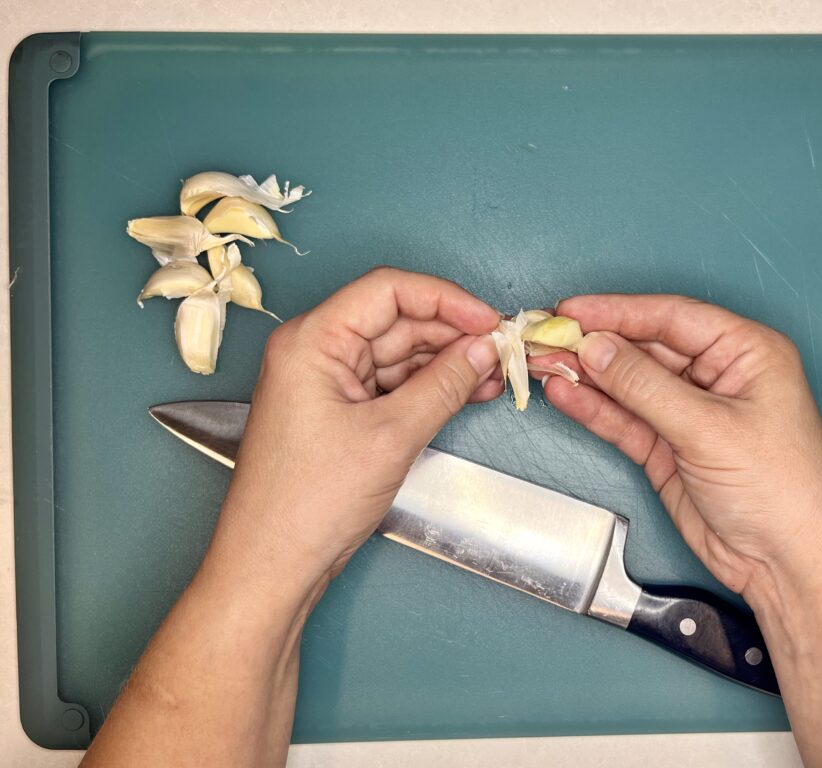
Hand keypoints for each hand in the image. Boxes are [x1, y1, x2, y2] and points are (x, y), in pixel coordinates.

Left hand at [207, 267, 500, 600]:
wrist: (272, 565)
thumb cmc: (308, 503)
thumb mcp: (391, 436)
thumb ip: (444, 385)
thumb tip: (483, 350)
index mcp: (312, 340)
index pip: (388, 290)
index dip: (446, 299)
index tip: (488, 320)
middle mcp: (316, 352)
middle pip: (396, 320)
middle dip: (452, 334)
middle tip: (500, 350)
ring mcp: (327, 383)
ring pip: (399, 354)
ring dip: (446, 363)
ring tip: (493, 375)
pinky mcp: (340, 412)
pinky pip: (392, 385)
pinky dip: (429, 388)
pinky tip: (467, 391)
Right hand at [537, 294, 821, 602]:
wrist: (789, 566)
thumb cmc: (783, 490)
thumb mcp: (710, 429)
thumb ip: (646, 386)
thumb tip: (597, 348)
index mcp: (746, 352)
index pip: (672, 317)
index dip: (618, 311)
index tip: (572, 311)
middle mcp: (718, 375)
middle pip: (645, 347)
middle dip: (595, 344)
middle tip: (547, 338)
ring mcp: (690, 413)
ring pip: (628, 383)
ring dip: (587, 375)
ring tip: (543, 363)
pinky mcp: (668, 448)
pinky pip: (625, 419)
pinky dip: (595, 408)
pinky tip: (565, 394)